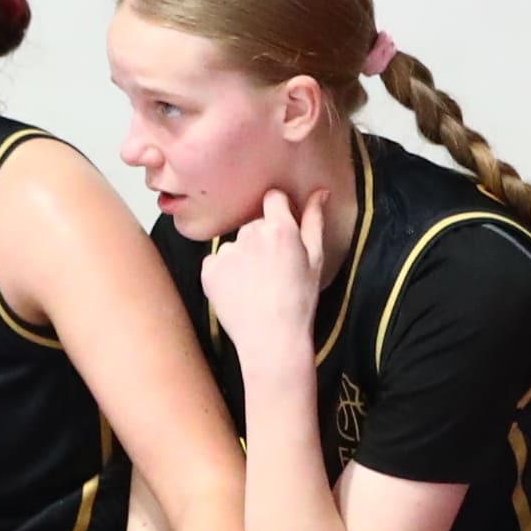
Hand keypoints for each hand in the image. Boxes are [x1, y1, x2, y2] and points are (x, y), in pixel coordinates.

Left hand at [198, 190, 326, 362]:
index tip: (283, 234)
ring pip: (236, 244)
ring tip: (256, 286)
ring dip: (244, 257)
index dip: (279, 213)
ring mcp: (226, 251)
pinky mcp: (209, 269)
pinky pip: (217, 262)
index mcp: (279, 227)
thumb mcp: (316, 259)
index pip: (273, 198)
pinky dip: (225, 273)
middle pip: (254, 224)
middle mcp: (249, 233)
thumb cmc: (300, 300)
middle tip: (274, 271)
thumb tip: (321, 191)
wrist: (272, 339)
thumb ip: (314, 220)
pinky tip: (240, 292)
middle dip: (262, 240)